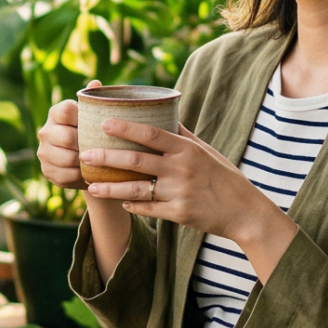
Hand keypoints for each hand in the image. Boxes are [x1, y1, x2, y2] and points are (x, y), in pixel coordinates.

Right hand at [33, 86, 93, 192]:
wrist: (83, 161)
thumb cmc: (90, 132)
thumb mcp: (93, 116)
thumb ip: (94, 100)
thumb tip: (95, 83)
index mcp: (56, 112)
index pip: (66, 111)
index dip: (82, 118)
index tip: (96, 125)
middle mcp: (45, 131)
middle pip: (68, 138)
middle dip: (86, 144)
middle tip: (101, 148)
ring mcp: (43, 152)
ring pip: (67, 158)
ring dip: (84, 162)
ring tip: (97, 161)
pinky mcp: (46, 171)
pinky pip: (65, 175)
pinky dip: (79, 176)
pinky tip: (88, 173)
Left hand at [81, 120, 290, 255]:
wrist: (244, 211)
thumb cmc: (223, 176)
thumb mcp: (206, 151)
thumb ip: (182, 134)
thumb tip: (164, 113)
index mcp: (187, 149)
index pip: (151, 133)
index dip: (125, 127)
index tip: (102, 122)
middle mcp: (181, 168)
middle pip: (136, 160)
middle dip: (106, 157)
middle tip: (84, 154)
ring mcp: (179, 192)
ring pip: (136, 188)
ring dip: (110, 187)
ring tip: (91, 185)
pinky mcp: (179, 213)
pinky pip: (148, 208)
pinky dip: (131, 204)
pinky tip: (119, 200)